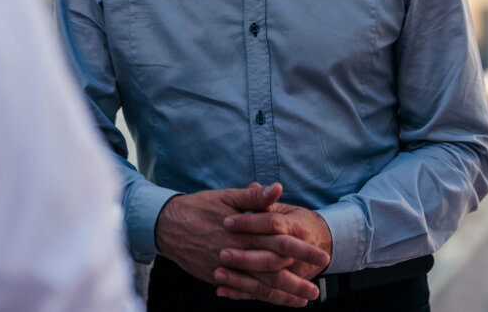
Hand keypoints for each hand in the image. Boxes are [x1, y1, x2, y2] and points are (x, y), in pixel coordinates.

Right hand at [154, 183, 328, 305]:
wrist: (166, 224)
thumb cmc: (199, 207)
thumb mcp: (227, 197)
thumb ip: (254, 198)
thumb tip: (278, 188)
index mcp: (242, 232)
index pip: (278, 242)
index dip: (301, 250)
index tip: (321, 255)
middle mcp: (235, 253)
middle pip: (272, 271)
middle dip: (296, 281)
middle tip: (317, 290)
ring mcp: (225, 269)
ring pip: (258, 287)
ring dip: (282, 295)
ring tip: (303, 301)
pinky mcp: (216, 278)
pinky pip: (241, 291)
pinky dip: (259, 298)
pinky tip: (274, 301)